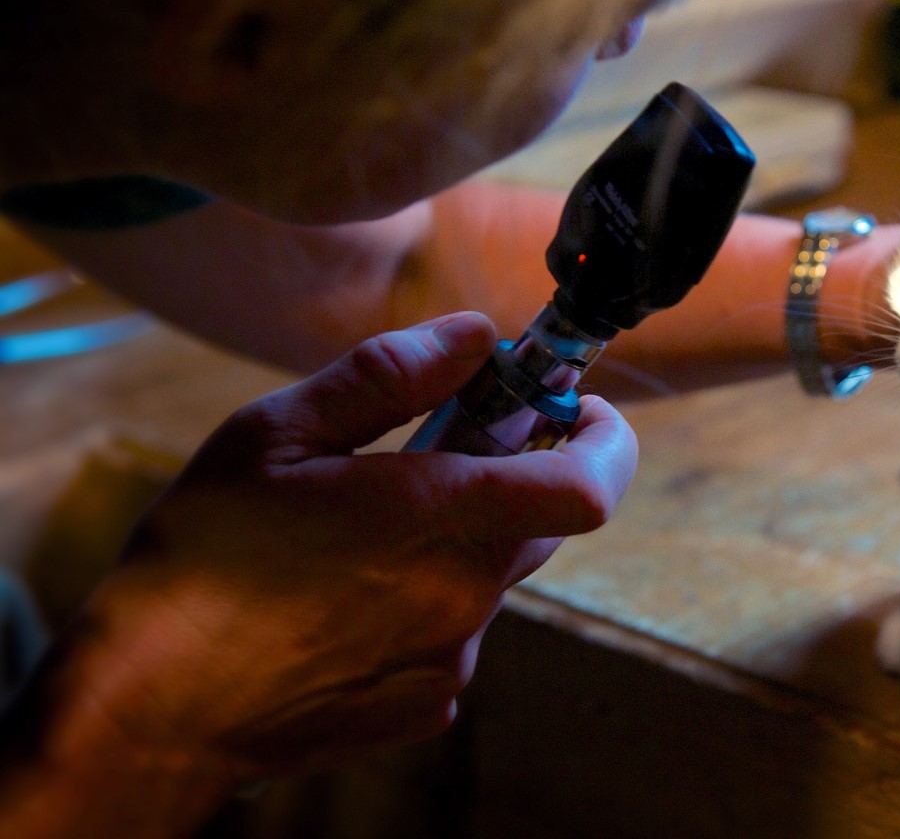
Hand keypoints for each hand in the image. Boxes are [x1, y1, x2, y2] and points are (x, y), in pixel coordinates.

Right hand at [7, 312, 635, 829]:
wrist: (147, 711)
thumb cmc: (200, 560)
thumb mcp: (275, 435)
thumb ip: (389, 376)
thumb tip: (477, 336)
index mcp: (438, 517)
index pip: (592, 483)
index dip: (604, 437)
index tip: (574, 407)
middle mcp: (464, 595)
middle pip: (542, 519)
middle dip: (512, 474)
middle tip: (434, 451)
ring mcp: (449, 658)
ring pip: (492, 574)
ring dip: (456, 541)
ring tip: (354, 537)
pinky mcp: (426, 704)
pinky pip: (454, 633)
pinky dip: (423, 601)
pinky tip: (342, 601)